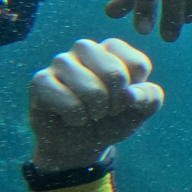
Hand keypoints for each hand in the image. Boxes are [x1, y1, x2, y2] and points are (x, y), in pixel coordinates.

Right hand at [28, 37, 163, 169]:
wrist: (81, 144)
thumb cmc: (112, 119)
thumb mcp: (140, 110)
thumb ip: (150, 98)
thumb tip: (131, 94)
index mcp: (112, 48)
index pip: (137, 65)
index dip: (135, 93)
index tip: (125, 101)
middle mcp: (86, 48)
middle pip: (114, 73)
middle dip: (116, 103)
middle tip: (106, 110)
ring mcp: (61, 62)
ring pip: (91, 88)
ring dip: (95, 111)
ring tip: (89, 113)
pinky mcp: (40, 81)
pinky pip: (69, 102)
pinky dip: (76, 118)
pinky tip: (70, 116)